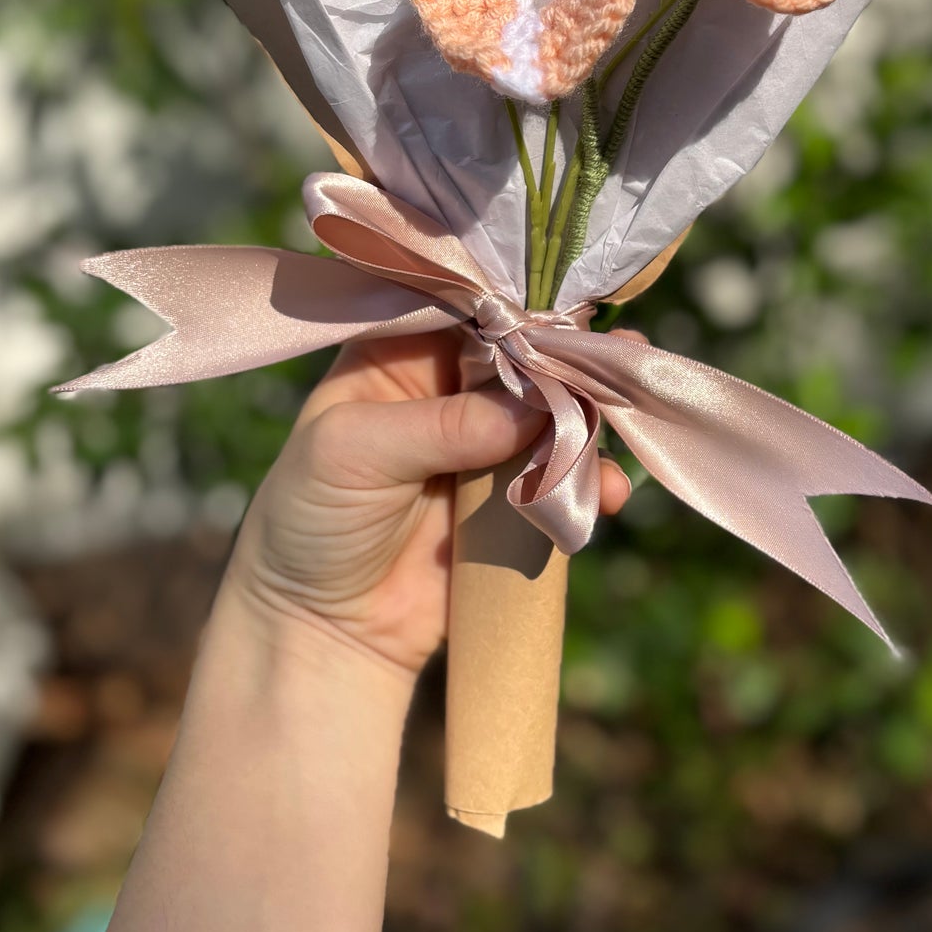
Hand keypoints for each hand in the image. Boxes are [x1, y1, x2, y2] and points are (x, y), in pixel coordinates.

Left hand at [225, 329, 631, 679]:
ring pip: (557, 412)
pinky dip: (593, 479)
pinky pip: (566, 475)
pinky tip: (607, 493)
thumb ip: (443, 424)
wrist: (322, 629)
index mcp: (401, 351)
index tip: (569, 307)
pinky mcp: (515, 498)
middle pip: (525, 354)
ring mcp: (487, 442)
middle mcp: (450, 386)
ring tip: (622, 424)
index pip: (468, 307)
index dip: (517, 302)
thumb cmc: (309, 520)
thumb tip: (537, 402)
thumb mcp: (354, 454)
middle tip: (619, 359)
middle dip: (571, 358)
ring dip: (591, 420)